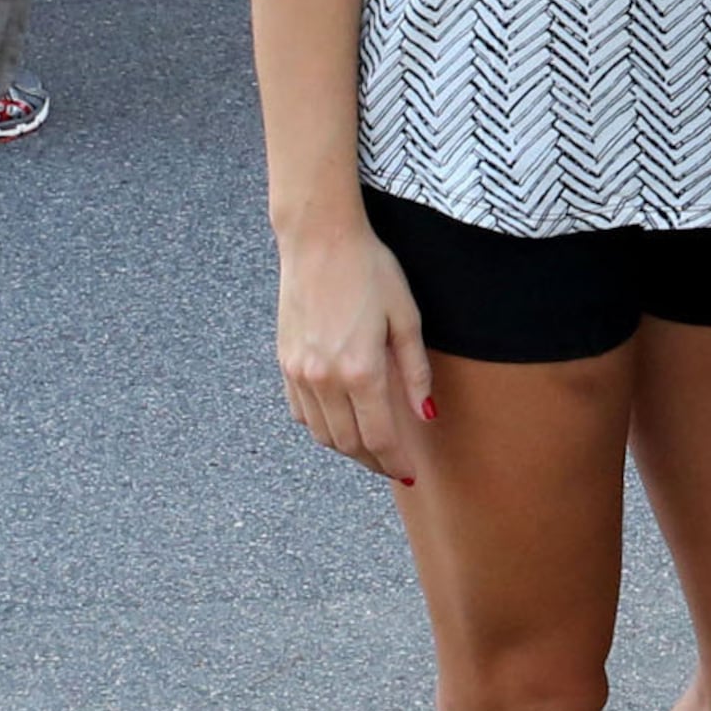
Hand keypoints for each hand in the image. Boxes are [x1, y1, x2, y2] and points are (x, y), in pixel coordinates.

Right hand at [275, 219, 436, 485]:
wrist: (319, 238)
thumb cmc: (369, 268)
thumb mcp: (406, 316)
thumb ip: (415, 371)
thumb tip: (426, 415)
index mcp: (362, 370)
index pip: (380, 438)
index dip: (395, 461)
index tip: (408, 472)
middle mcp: (326, 379)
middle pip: (349, 443)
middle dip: (373, 461)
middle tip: (392, 464)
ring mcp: (300, 372)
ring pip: (322, 434)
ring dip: (346, 448)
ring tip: (368, 447)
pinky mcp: (285, 362)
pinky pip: (300, 412)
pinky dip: (320, 427)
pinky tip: (337, 421)